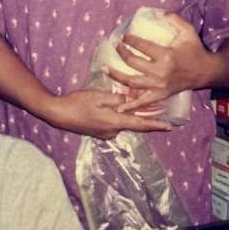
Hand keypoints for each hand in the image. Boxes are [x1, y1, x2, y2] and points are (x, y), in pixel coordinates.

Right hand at [43, 88, 171, 138]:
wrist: (58, 114)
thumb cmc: (77, 103)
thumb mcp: (98, 96)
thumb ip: (116, 99)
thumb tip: (128, 100)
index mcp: (114, 122)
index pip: (140, 124)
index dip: (156, 125)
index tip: (170, 127)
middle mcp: (112, 131)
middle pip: (134, 125)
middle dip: (148, 120)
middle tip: (163, 117)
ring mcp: (105, 133)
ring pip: (124, 123)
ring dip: (132, 116)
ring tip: (142, 107)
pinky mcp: (99, 131)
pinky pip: (115, 123)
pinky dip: (121, 117)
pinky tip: (119, 109)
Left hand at [110, 13, 215, 114]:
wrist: (206, 72)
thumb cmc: (195, 50)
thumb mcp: (188, 31)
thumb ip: (174, 19)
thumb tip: (159, 12)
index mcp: (166, 55)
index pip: (141, 46)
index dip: (130, 40)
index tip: (123, 37)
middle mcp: (161, 72)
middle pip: (133, 62)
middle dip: (121, 53)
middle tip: (116, 47)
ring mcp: (159, 85)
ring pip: (132, 82)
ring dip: (116, 75)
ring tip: (105, 68)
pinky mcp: (161, 95)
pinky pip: (143, 102)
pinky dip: (131, 106)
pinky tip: (118, 108)